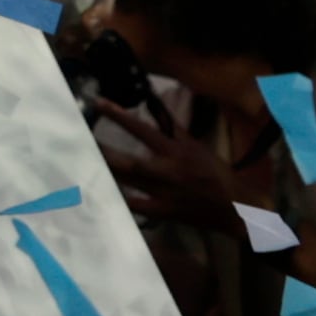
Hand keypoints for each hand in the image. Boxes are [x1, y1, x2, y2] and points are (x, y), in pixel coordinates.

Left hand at [89, 95, 270, 231]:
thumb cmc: (214, 172)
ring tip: (81, 161)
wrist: (236, 207)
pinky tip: (99, 192)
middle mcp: (168, 173)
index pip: (143, 130)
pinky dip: (119, 199)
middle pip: (130, 163)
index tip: (98, 103)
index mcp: (177, 152)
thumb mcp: (195, 145)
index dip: (119, 116)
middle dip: (104, 152)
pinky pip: (136, 206)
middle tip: (79, 139)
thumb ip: (173, 127)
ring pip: (129, 184)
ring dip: (106, 172)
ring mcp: (164, 195)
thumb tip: (155, 102)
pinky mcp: (163, 213)